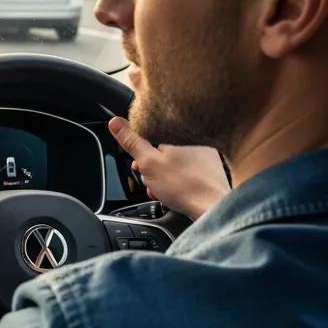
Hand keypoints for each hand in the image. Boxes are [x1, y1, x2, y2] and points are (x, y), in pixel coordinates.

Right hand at [108, 116, 229, 220]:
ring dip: (161, 172)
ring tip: (160, 187)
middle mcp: (192, 137)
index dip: (138, 146)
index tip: (136, 160)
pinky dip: (176, 177)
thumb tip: (115, 121)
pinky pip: (185, 167)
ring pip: (172, 158)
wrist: (212, 206)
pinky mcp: (209, 166)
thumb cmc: (183, 185)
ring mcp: (204, 152)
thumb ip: (130, 140)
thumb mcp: (147, 161)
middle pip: (160, 146)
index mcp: (176, 131)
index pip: (149, 130)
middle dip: (149, 162)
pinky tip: (173, 190)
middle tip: (147, 176)